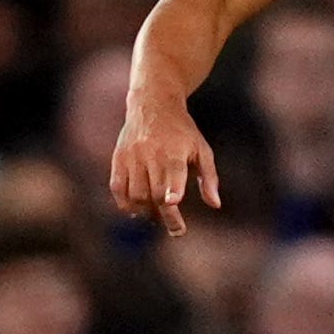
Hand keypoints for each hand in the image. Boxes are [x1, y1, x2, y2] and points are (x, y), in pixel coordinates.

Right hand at [109, 92, 221, 235]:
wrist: (153, 104)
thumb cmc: (183, 132)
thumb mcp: (202, 149)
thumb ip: (209, 177)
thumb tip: (215, 205)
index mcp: (174, 151)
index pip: (173, 174)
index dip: (172, 190)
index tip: (173, 203)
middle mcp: (151, 154)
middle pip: (155, 194)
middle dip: (166, 216)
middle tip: (177, 229)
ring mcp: (132, 157)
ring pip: (135, 195)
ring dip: (146, 212)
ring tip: (158, 214)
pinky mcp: (118, 159)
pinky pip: (118, 189)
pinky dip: (126, 204)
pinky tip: (137, 209)